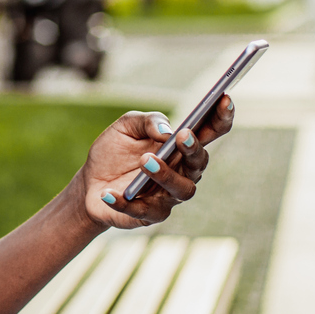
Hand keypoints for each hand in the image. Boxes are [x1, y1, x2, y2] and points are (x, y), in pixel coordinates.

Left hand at [76, 96, 234, 228]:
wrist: (90, 182)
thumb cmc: (115, 151)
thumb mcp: (126, 126)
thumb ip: (147, 121)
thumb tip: (166, 131)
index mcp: (181, 146)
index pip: (210, 131)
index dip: (221, 116)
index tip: (225, 98)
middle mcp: (182, 171)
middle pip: (199, 163)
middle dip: (194, 149)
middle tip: (182, 136)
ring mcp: (168, 195)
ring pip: (182, 189)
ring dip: (166, 175)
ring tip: (145, 160)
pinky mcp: (148, 215)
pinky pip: (142, 210)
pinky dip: (125, 202)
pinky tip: (109, 193)